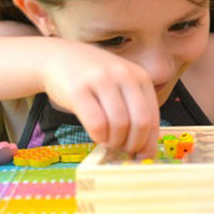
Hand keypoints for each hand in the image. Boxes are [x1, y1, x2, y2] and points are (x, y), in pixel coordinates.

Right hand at [41, 38, 158, 158]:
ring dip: (114, 141)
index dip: (149, 142)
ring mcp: (101, 80)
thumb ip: (134, 108)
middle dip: (133, 144)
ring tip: (107, 141)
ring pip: (119, 125)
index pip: (153, 117)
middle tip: (123, 149)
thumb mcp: (122, 84)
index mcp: (140, 76)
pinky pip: (96, 123)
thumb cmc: (95, 78)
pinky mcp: (78, 89)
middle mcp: (124, 75)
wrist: (60, 57)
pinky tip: (96, 135)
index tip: (142, 156)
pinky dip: (99, 136)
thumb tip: (144, 148)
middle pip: (140, 122)